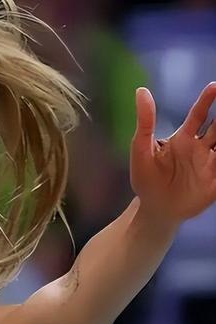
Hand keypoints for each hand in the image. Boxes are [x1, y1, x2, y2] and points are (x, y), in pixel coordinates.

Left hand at [131, 82, 215, 225]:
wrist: (154, 210)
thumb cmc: (145, 179)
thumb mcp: (141, 150)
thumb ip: (145, 122)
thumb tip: (141, 91)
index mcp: (184, 139)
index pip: (199, 115)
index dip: (207, 100)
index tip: (214, 86)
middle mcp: (201, 148)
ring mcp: (210, 164)